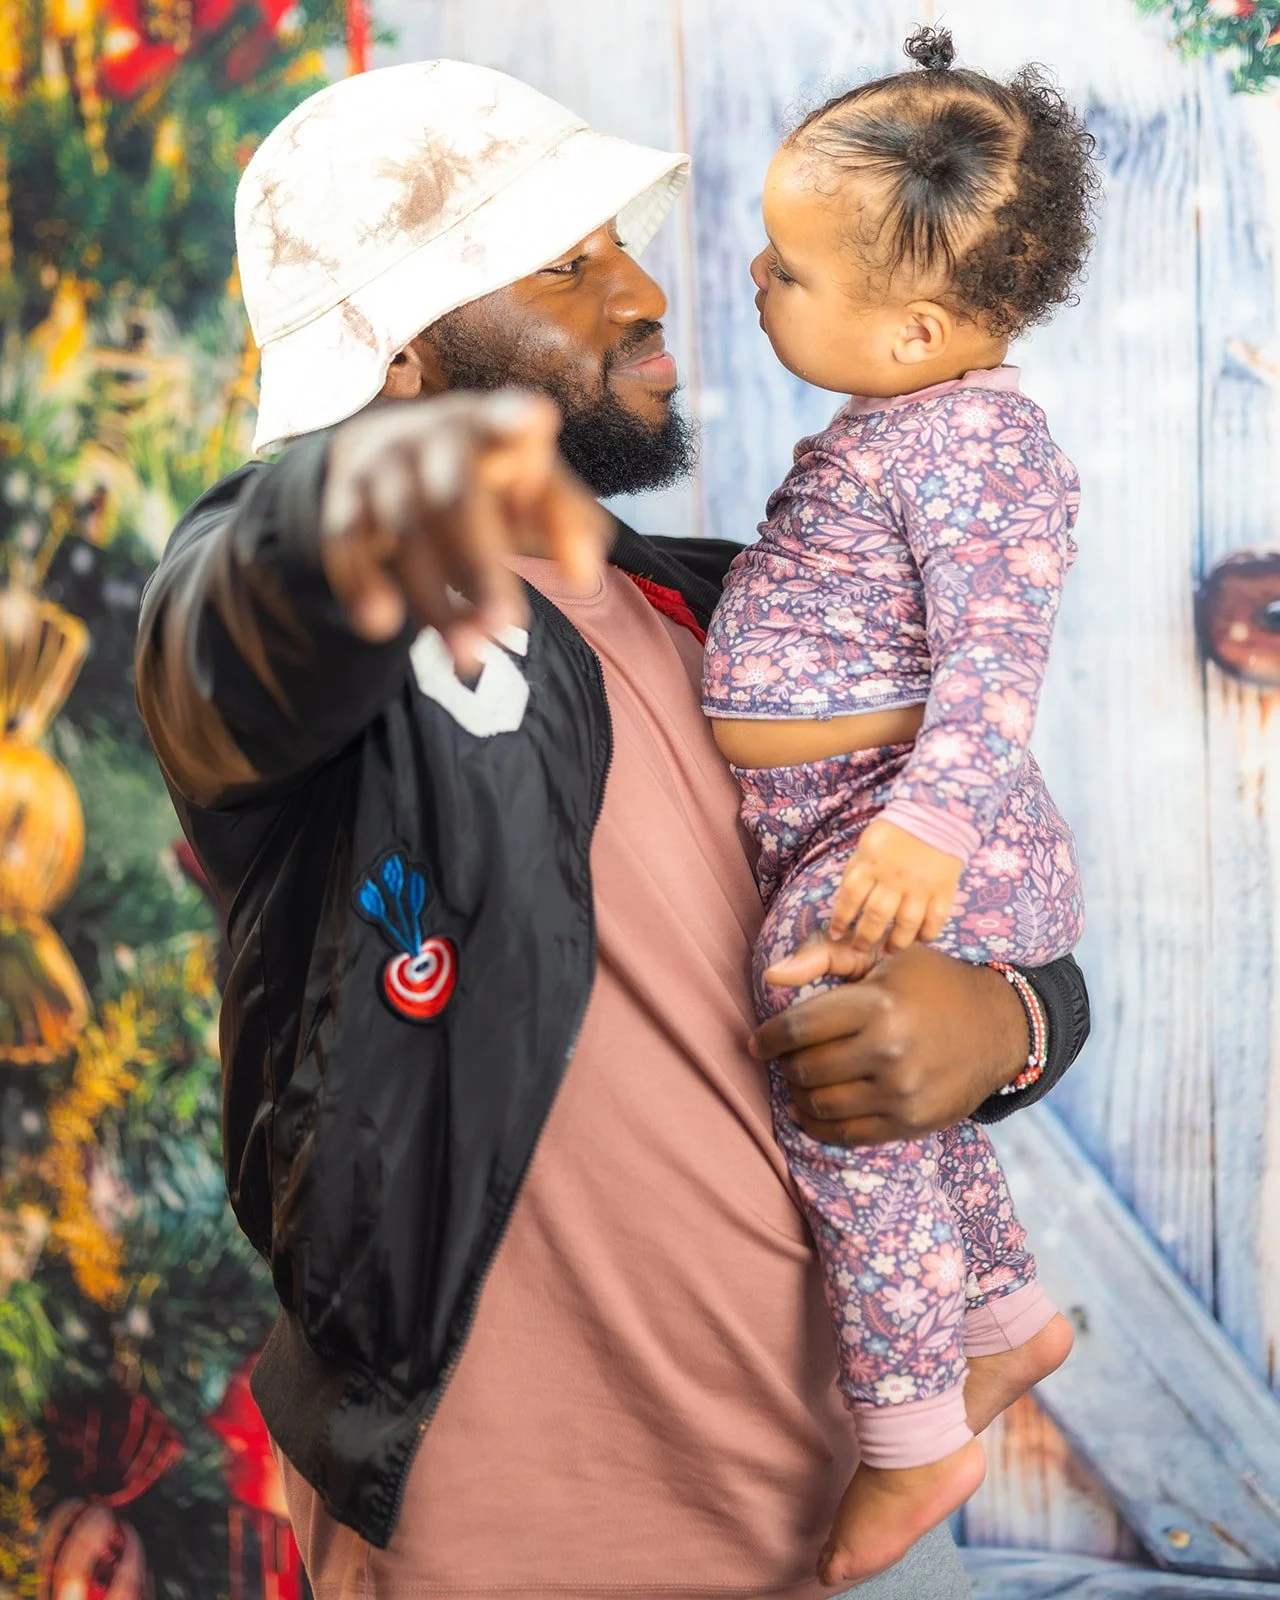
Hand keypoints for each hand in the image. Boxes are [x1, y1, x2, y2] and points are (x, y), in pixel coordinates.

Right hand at [320, 390, 609, 669]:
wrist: (387, 444)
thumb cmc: (485, 474)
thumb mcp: (531, 486)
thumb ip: (568, 522)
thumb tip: (585, 574)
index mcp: (490, 425)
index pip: (503, 418)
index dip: (513, 419)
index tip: (529, 420)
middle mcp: (431, 438)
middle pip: (454, 500)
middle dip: (478, 567)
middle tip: (504, 628)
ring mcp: (382, 466)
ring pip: (403, 531)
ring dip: (433, 598)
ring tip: (466, 657)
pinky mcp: (344, 498)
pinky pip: (345, 541)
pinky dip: (360, 583)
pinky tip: (381, 626)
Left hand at [750, 944, 1028, 1145]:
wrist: (998, 1026)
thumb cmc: (932, 984)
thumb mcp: (883, 958)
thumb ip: (823, 958)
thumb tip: (771, 975)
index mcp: (878, 1005)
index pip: (799, 1028)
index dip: (769, 1037)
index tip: (758, 1041)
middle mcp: (889, 1051)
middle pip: (805, 1069)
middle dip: (786, 1064)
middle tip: (787, 1057)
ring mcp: (901, 1093)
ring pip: (819, 1104)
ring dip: (799, 1094)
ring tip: (802, 1080)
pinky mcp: (910, 1123)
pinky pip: (845, 1134)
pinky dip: (817, 1125)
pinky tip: (809, 1111)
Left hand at [828, 818, 962, 955]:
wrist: (934, 814)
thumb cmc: (894, 832)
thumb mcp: (866, 846)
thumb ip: (858, 872)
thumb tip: (846, 902)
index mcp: (870, 865)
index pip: (850, 898)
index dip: (841, 919)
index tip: (837, 934)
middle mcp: (893, 879)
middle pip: (876, 916)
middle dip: (865, 938)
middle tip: (859, 951)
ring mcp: (920, 886)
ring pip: (907, 923)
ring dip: (896, 943)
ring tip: (888, 952)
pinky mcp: (944, 890)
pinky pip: (936, 919)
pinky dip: (928, 934)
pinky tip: (920, 940)